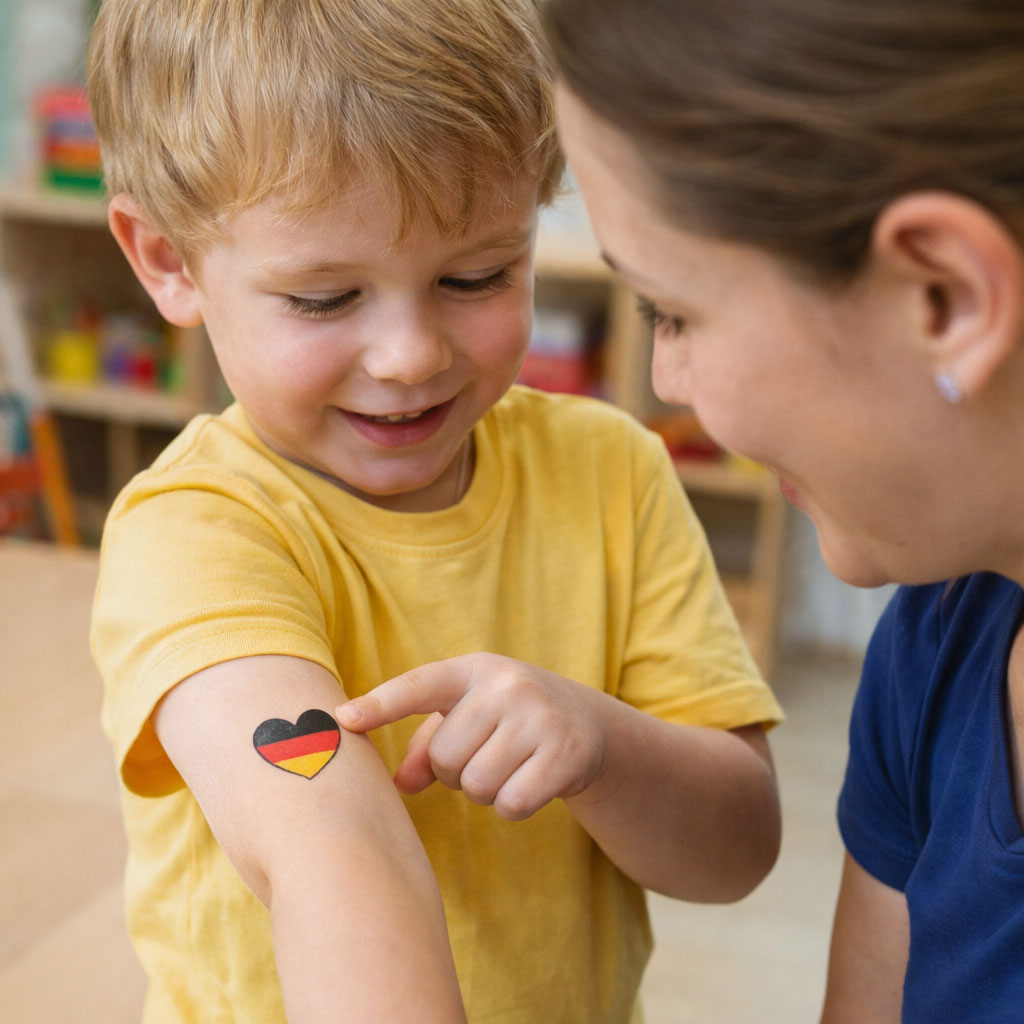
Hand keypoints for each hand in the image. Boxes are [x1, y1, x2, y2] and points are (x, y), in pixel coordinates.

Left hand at [336, 653, 609, 820]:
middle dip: (456, 771)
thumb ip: (426, 747)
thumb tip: (397, 786)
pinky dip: (513, 806)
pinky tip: (531, 783)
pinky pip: (511, 803)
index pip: (419, 686)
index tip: (343, 718)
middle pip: (446, 757)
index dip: (380, 704)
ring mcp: (540, 716)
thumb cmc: (507, 720)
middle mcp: (507, 685)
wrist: (586, 722)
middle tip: (485, 755)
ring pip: (476, 784)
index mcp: (474, 670)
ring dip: (484, 791)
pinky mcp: (566, 752)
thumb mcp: (467, 717)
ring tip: (508, 767)